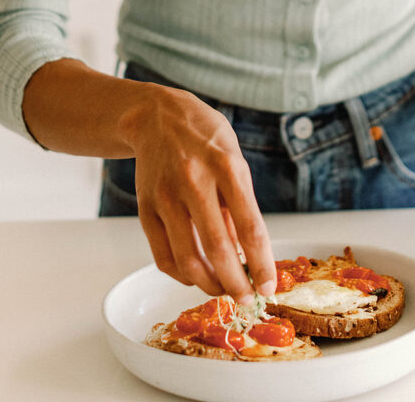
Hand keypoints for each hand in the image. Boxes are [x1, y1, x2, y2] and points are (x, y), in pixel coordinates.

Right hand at [125, 83, 276, 302]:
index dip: (262, 263)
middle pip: (218, 249)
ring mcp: (166, 196)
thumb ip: (239, 204)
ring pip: (188, 260)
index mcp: (226, 166)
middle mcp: (194, 181)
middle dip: (236, 284)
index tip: (270, 286)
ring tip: (223, 290)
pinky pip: (163, 256)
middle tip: (248, 299)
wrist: (157, 115)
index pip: (250, 227)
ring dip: (209, 285)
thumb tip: (245, 254)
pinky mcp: (145, 207)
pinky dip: (181, 275)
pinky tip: (195, 276)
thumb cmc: (205, 136)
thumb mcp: (234, 158)